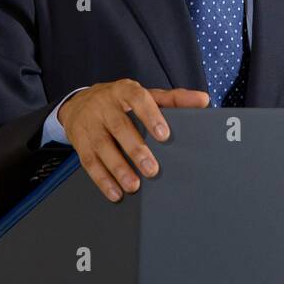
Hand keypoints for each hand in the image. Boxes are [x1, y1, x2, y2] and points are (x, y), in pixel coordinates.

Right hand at [59, 80, 209, 202]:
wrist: (79, 103)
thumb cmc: (121, 101)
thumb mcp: (145, 95)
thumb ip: (174, 99)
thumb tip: (203, 101)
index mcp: (124, 90)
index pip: (138, 99)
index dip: (151, 116)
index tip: (164, 135)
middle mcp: (105, 105)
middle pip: (120, 127)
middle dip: (136, 150)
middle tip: (152, 169)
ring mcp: (90, 124)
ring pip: (102, 147)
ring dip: (118, 169)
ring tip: (134, 186)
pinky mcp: (79, 142)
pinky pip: (89, 162)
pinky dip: (102, 180)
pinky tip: (115, 193)